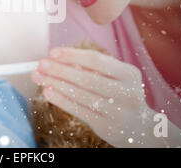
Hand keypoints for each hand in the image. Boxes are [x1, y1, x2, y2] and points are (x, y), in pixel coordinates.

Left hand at [31, 46, 156, 146]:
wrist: (140, 129)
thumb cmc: (121, 95)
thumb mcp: (116, 78)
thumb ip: (92, 68)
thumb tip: (60, 59)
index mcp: (129, 74)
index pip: (97, 60)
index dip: (72, 55)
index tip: (52, 52)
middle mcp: (126, 92)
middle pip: (87, 78)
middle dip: (60, 70)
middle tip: (41, 64)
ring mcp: (117, 112)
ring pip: (81, 95)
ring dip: (56, 84)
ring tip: (39, 77)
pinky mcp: (107, 126)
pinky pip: (79, 111)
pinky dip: (61, 100)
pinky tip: (48, 92)